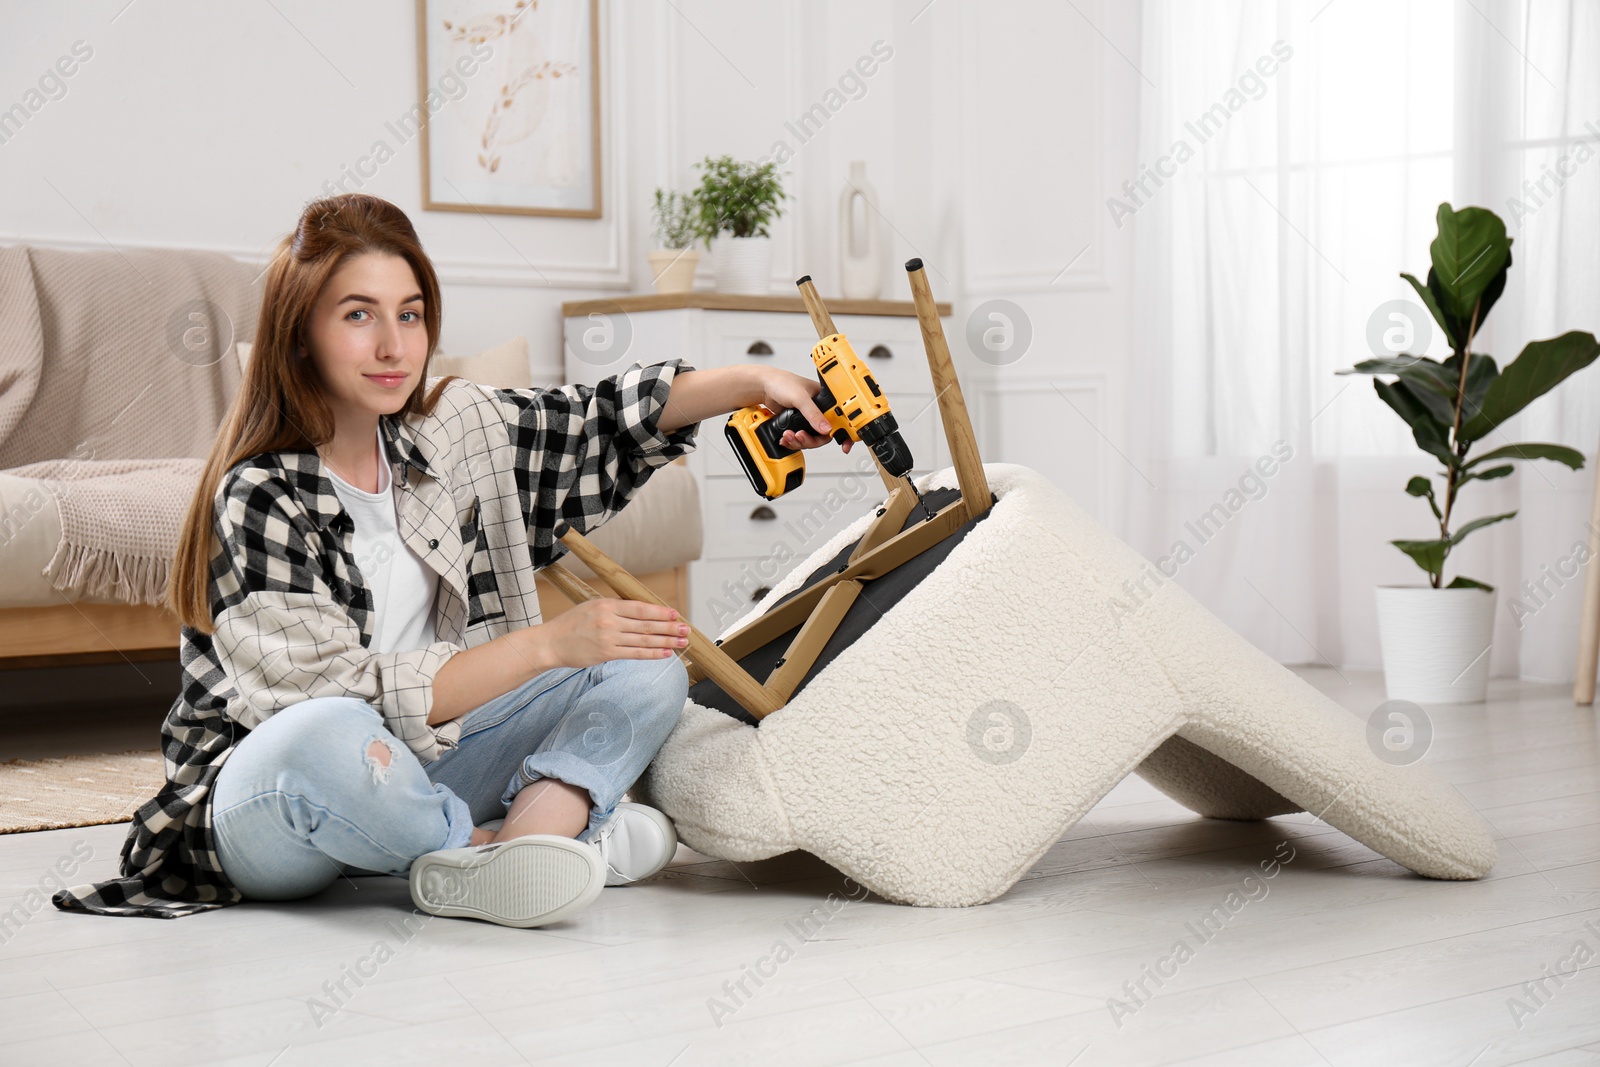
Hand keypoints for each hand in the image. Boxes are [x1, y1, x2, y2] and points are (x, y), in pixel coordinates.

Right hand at [542, 597, 688, 666]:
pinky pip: (634, 654)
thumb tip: (642, 612)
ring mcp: (608, 638)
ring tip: (681, 642)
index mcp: (607, 605)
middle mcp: (609, 621)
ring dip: (666, 641)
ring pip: (644, 639)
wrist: (550, 643)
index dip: (660, 611)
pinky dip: (652, 653)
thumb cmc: (571, 624)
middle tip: (686, 629)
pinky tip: (665, 653)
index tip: (675, 614)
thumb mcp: (592, 607)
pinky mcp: (606, 654)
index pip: (640, 608)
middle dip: (669, 627)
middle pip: (646, 624)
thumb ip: (615, 609)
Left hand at [755, 367, 853, 452]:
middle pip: (824, 434)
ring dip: (800, 441)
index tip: (844, 446)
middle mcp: (818, 410)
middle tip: (800, 436)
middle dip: (811, 440)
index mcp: (825, 400)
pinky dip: (793, 441)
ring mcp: (808, 418)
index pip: (839, 419)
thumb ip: (813, 414)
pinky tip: (786, 438)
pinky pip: (800, 438)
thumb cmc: (782, 382)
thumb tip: (826, 428)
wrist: (763, 387)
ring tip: (788, 435)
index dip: (842, 433)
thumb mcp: (800, 398)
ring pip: (811, 438)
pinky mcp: (798, 424)